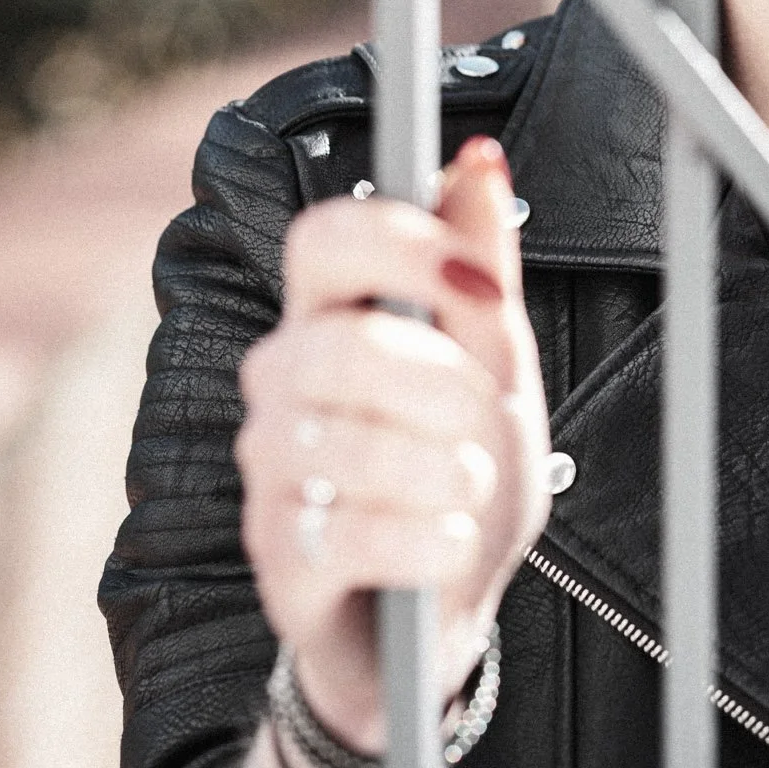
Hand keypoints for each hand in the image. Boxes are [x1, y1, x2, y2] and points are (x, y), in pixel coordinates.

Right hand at [236, 137, 552, 754]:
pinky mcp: (280, 563)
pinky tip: (446, 542)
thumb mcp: (497, 364)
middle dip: (443, 382)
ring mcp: (271, 474)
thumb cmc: (462, 472)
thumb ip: (481, 266)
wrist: (446, 609)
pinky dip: (432, 539)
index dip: (399, 243)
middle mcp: (283, 385)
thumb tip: (478, 157)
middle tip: (488, 413)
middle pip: (338, 346)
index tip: (479, 280)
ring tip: (470, 485)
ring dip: (446, 466)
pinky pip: (354, 532)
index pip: (320, 238)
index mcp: (333, 319)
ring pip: (349, 443)